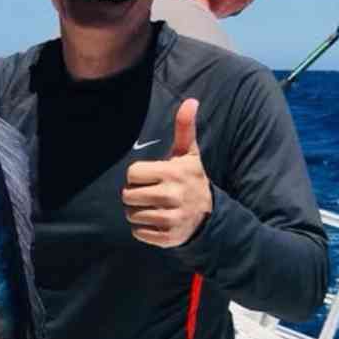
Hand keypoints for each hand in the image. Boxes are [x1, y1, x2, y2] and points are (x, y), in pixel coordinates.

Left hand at [122, 99, 211, 247]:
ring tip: (152, 207)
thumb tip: (191, 101)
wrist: (210, 215)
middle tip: (149, 194)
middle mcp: (172, 195)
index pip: (132, 174)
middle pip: (128, 196)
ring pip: (132, 215)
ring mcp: (171, 218)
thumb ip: (185, 128)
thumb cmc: (191, 179)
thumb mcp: (188, 154)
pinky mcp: (168, 237)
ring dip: (137, 212)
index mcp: (173, 173)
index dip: (137, 176)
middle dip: (134, 195)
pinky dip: (143, 229)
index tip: (150, 177)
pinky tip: (157, 221)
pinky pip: (139, 233)